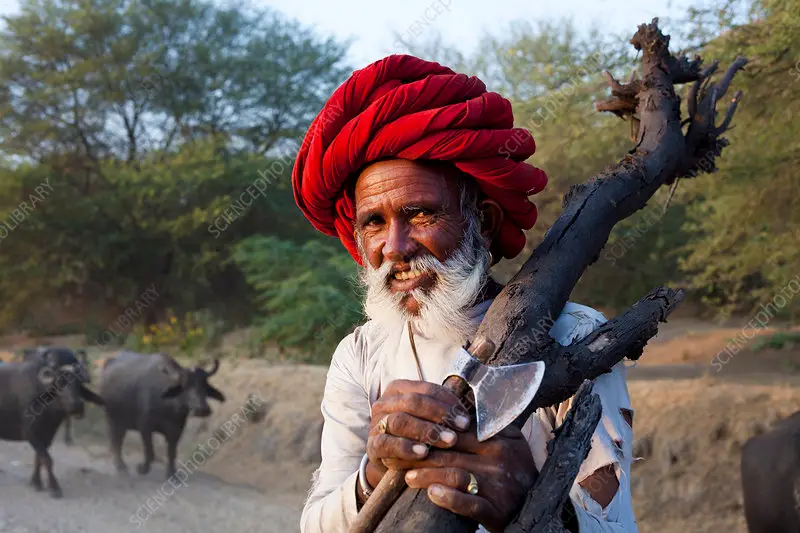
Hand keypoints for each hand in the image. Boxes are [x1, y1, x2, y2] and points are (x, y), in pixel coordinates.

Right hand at [365, 379, 471, 488]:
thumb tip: (475, 408)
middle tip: (459, 430)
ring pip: (400, 420)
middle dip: (440, 415)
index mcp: (399, 389)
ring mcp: (377, 424)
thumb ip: (446, 411)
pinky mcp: (372, 445)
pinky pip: (387, 443)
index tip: (466, 418)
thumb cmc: (418, 436)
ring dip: (426, 431)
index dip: (448, 402)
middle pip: (412, 402)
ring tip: (447, 441)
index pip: (426, 389)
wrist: (394, 462)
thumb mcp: (430, 420)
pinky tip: (423, 453)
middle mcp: (384, 403)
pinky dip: (406, 447)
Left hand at [399, 425, 537, 532]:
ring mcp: (499, 486)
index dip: (433, 431)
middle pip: (451, 452)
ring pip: (454, 476)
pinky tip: (430, 494)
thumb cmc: (517, 468)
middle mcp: (500, 459)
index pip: (459, 431)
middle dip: (422, 454)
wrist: (536, 505)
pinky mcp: (496, 510)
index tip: (412, 433)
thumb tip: (460, 401)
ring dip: (428, 475)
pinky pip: (467, 504)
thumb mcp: (510, 440)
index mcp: (500, 438)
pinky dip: (448, 498)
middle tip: (399, 456)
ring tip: (408, 477)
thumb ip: (488, 422)